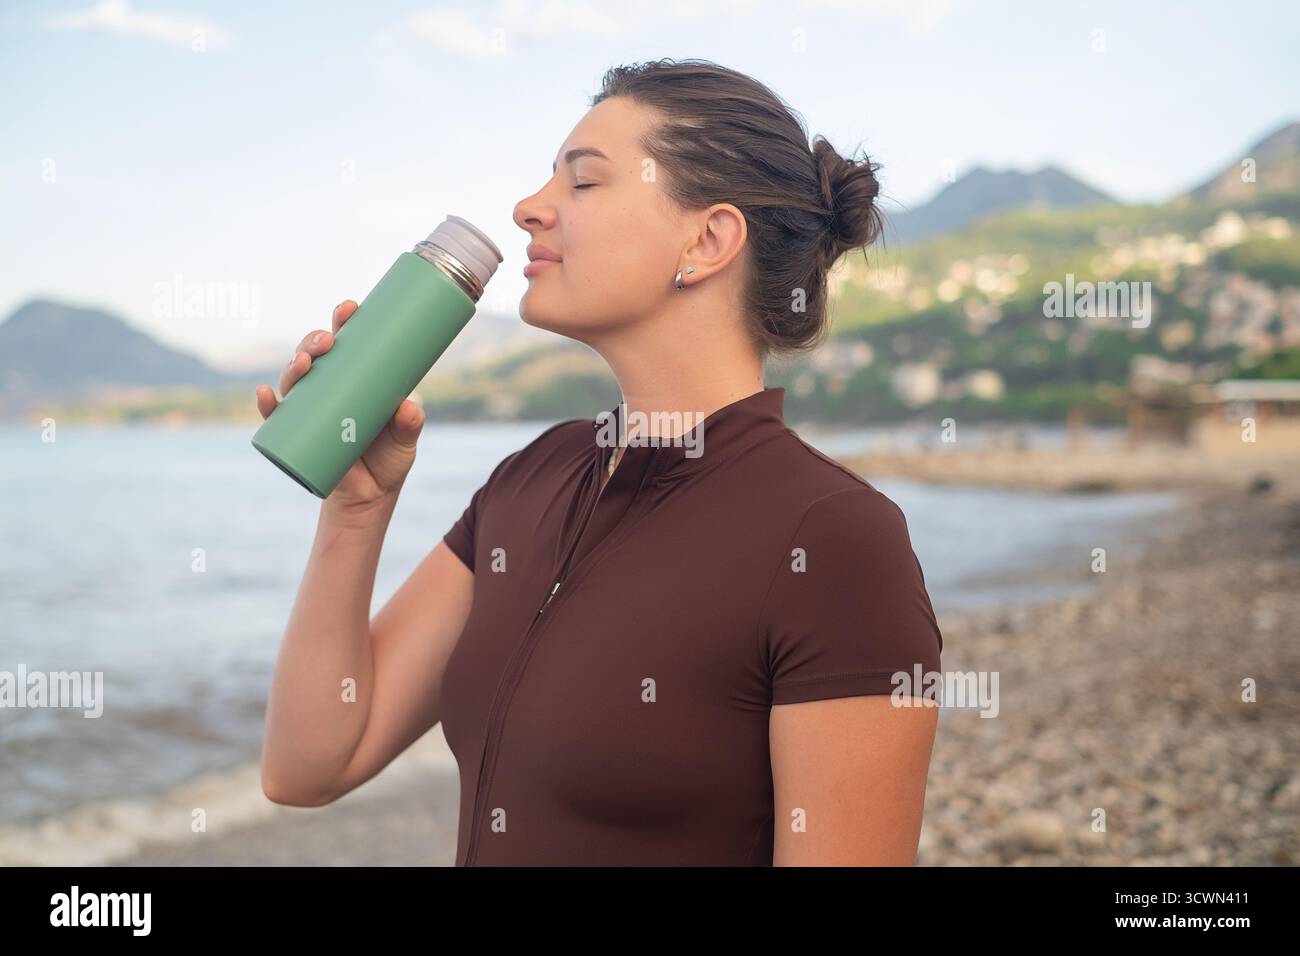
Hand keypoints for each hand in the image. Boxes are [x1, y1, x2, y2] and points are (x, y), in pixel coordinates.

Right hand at [255, 299, 424, 510]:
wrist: (371, 497)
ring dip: (293, 366)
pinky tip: (265, 395)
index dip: (345, 321)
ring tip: (304, 364)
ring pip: (294, 378)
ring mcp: (310, 409)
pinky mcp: (296, 434)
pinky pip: (275, 416)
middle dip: (315, 340)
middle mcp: (329, 388)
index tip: (350, 307)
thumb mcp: (405, 438)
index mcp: (355, 378)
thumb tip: (408, 408)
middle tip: (328, 340)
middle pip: (315, 354)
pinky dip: (266, 404)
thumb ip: (410, 423)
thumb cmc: (389, 459)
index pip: (348, 342)